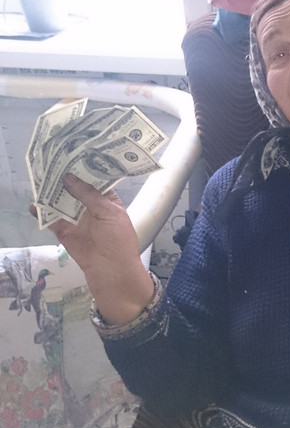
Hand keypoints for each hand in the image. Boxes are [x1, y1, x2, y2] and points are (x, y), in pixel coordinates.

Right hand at [33, 174, 154, 323]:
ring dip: (51, 192)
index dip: (85, 168)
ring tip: (38, 177)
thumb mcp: (108, 213)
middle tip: (50, 161)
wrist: (113, 275)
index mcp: (109, 201)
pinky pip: (52, 221)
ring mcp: (78, 220)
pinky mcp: (66, 234)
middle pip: (76, 189)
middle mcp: (93, 208)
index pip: (96, 180)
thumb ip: (88, 195)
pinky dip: (42, 213)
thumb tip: (70, 177)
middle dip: (64, 177)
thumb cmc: (118, 241)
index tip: (71, 153)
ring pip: (62, 202)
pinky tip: (33, 205)